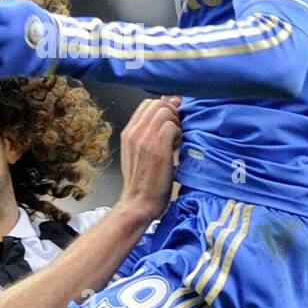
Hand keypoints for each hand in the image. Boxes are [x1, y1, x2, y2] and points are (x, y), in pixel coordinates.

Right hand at [116, 96, 181, 223]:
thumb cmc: (143, 181)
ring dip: (176, 123)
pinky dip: (179, 133)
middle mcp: (134, 132)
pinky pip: (171, 126)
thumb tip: (168, 111)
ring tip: (176, 140)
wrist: (138, 203)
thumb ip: (149, 133)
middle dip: (172, 113)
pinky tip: (178, 148)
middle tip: (176, 132)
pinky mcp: (157, 148)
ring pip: (165, 111)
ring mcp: (144, 139)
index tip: (172, 123)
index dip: (164, 108)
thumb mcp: (140, 152)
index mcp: (129, 132)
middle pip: (158, 103)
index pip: (148, 103)